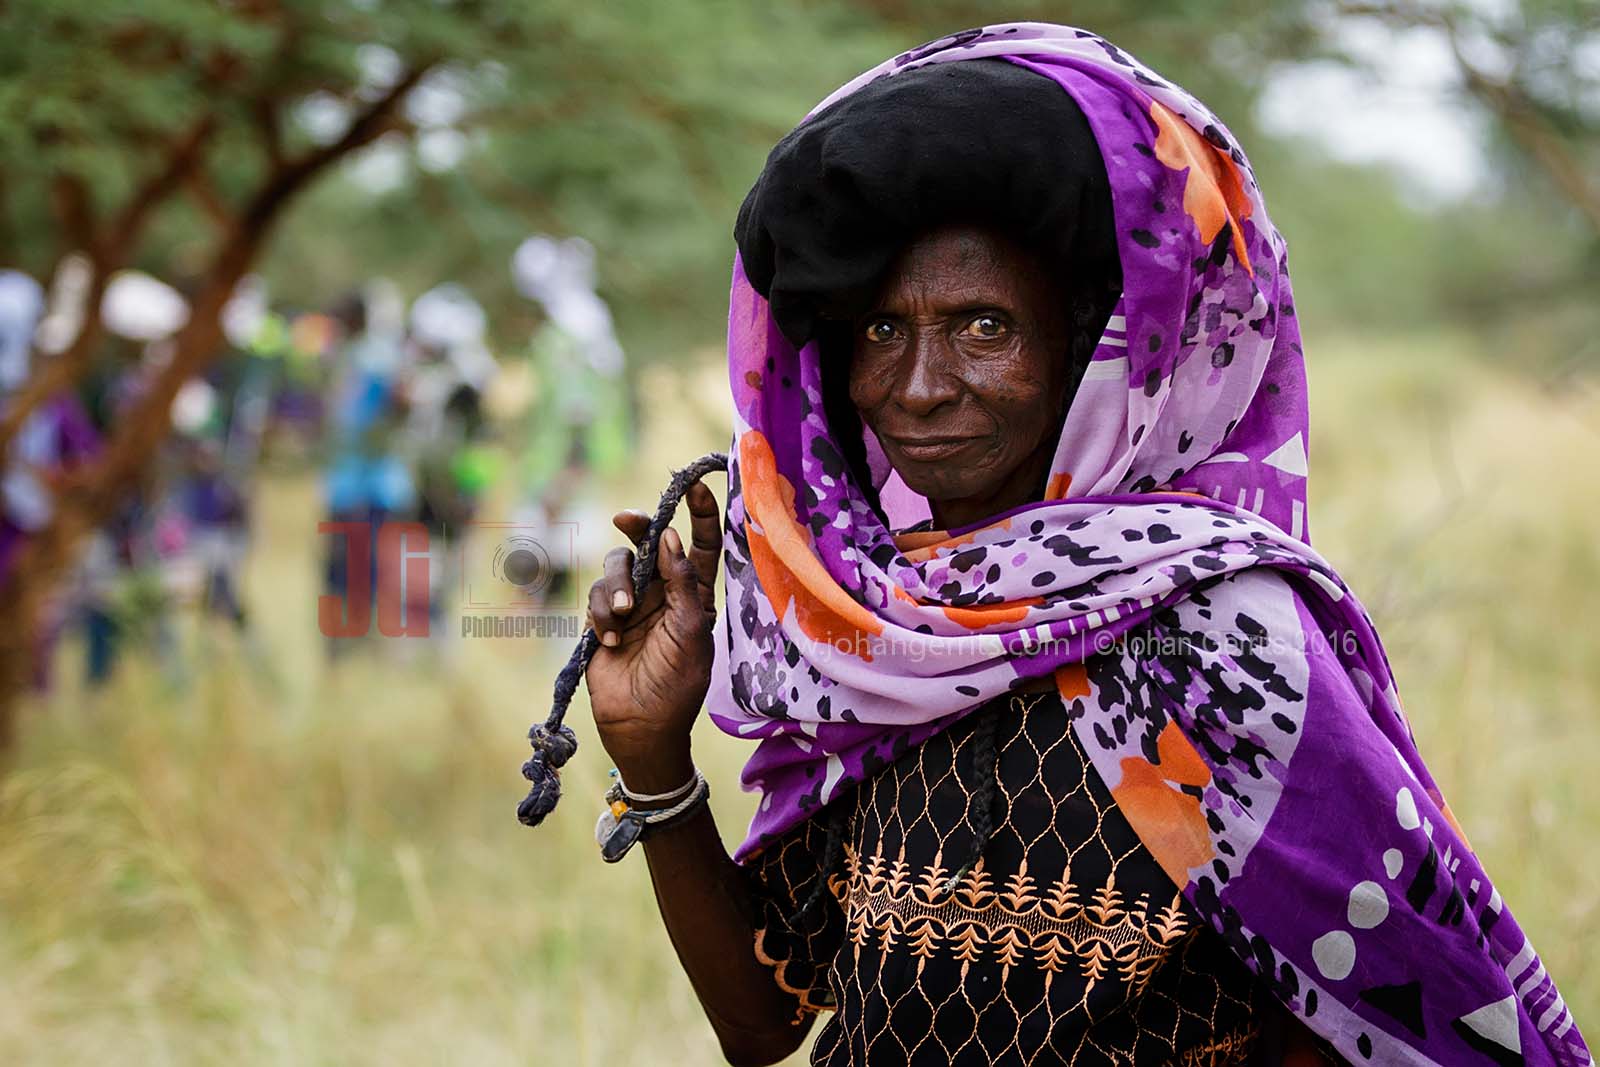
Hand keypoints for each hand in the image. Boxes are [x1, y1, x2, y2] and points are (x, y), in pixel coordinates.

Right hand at [584, 481, 720, 790]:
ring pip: (616, 566)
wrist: (642, 727)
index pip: (700, 545)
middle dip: (637, 527)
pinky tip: (612, 641)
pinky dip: (602, 614)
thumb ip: (682, 583)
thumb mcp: (690, 631)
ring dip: (616, 586)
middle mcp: (662, 593)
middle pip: (647, 543)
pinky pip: (596, 597)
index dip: (699, 514)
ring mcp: (631, 606)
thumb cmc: (677, 684)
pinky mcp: (603, 621)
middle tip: (626, 519)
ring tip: (623, 617)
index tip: (695, 486)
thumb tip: (669, 537)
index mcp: (693, 595)